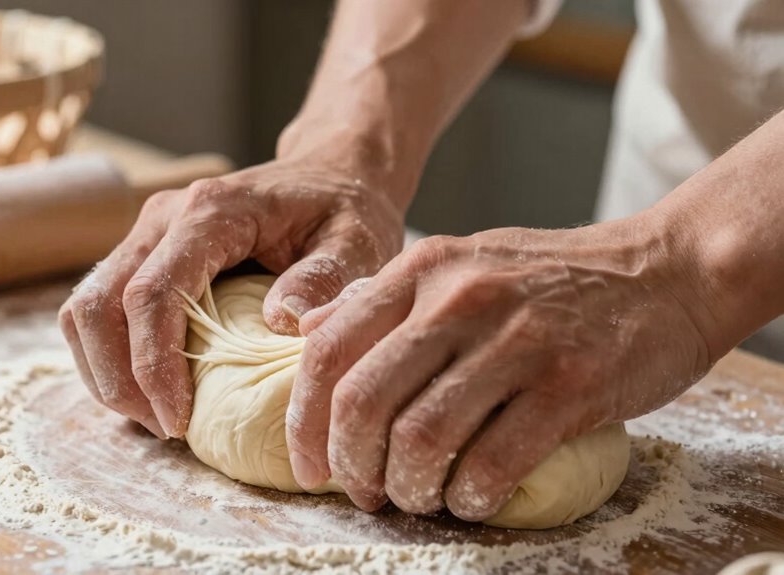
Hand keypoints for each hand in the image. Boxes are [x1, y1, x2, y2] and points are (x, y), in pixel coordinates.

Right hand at [58, 157, 404, 438]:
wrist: (328, 174)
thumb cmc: (345, 212)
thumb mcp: (357, 242)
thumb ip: (325, 279)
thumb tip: (278, 321)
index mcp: (212, 212)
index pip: (153, 293)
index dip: (153, 364)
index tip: (179, 420)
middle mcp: (164, 217)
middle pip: (98, 304)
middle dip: (120, 379)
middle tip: (165, 429)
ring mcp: (146, 234)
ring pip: (85, 309)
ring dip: (106, 373)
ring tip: (154, 418)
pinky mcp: (143, 253)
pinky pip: (99, 310)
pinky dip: (110, 358)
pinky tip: (149, 393)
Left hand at [286, 218, 714, 519]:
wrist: (666, 271)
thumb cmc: (551, 279)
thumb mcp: (458, 264)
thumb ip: (382, 299)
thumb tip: (305, 332)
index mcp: (423, 269)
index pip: (328, 350)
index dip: (305, 421)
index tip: (310, 465)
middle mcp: (461, 297)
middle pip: (364, 402)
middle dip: (352, 466)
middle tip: (365, 493)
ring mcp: (518, 340)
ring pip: (422, 439)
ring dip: (410, 489)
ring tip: (420, 498)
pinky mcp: (571, 384)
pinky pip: (494, 463)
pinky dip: (470, 497)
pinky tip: (471, 499)